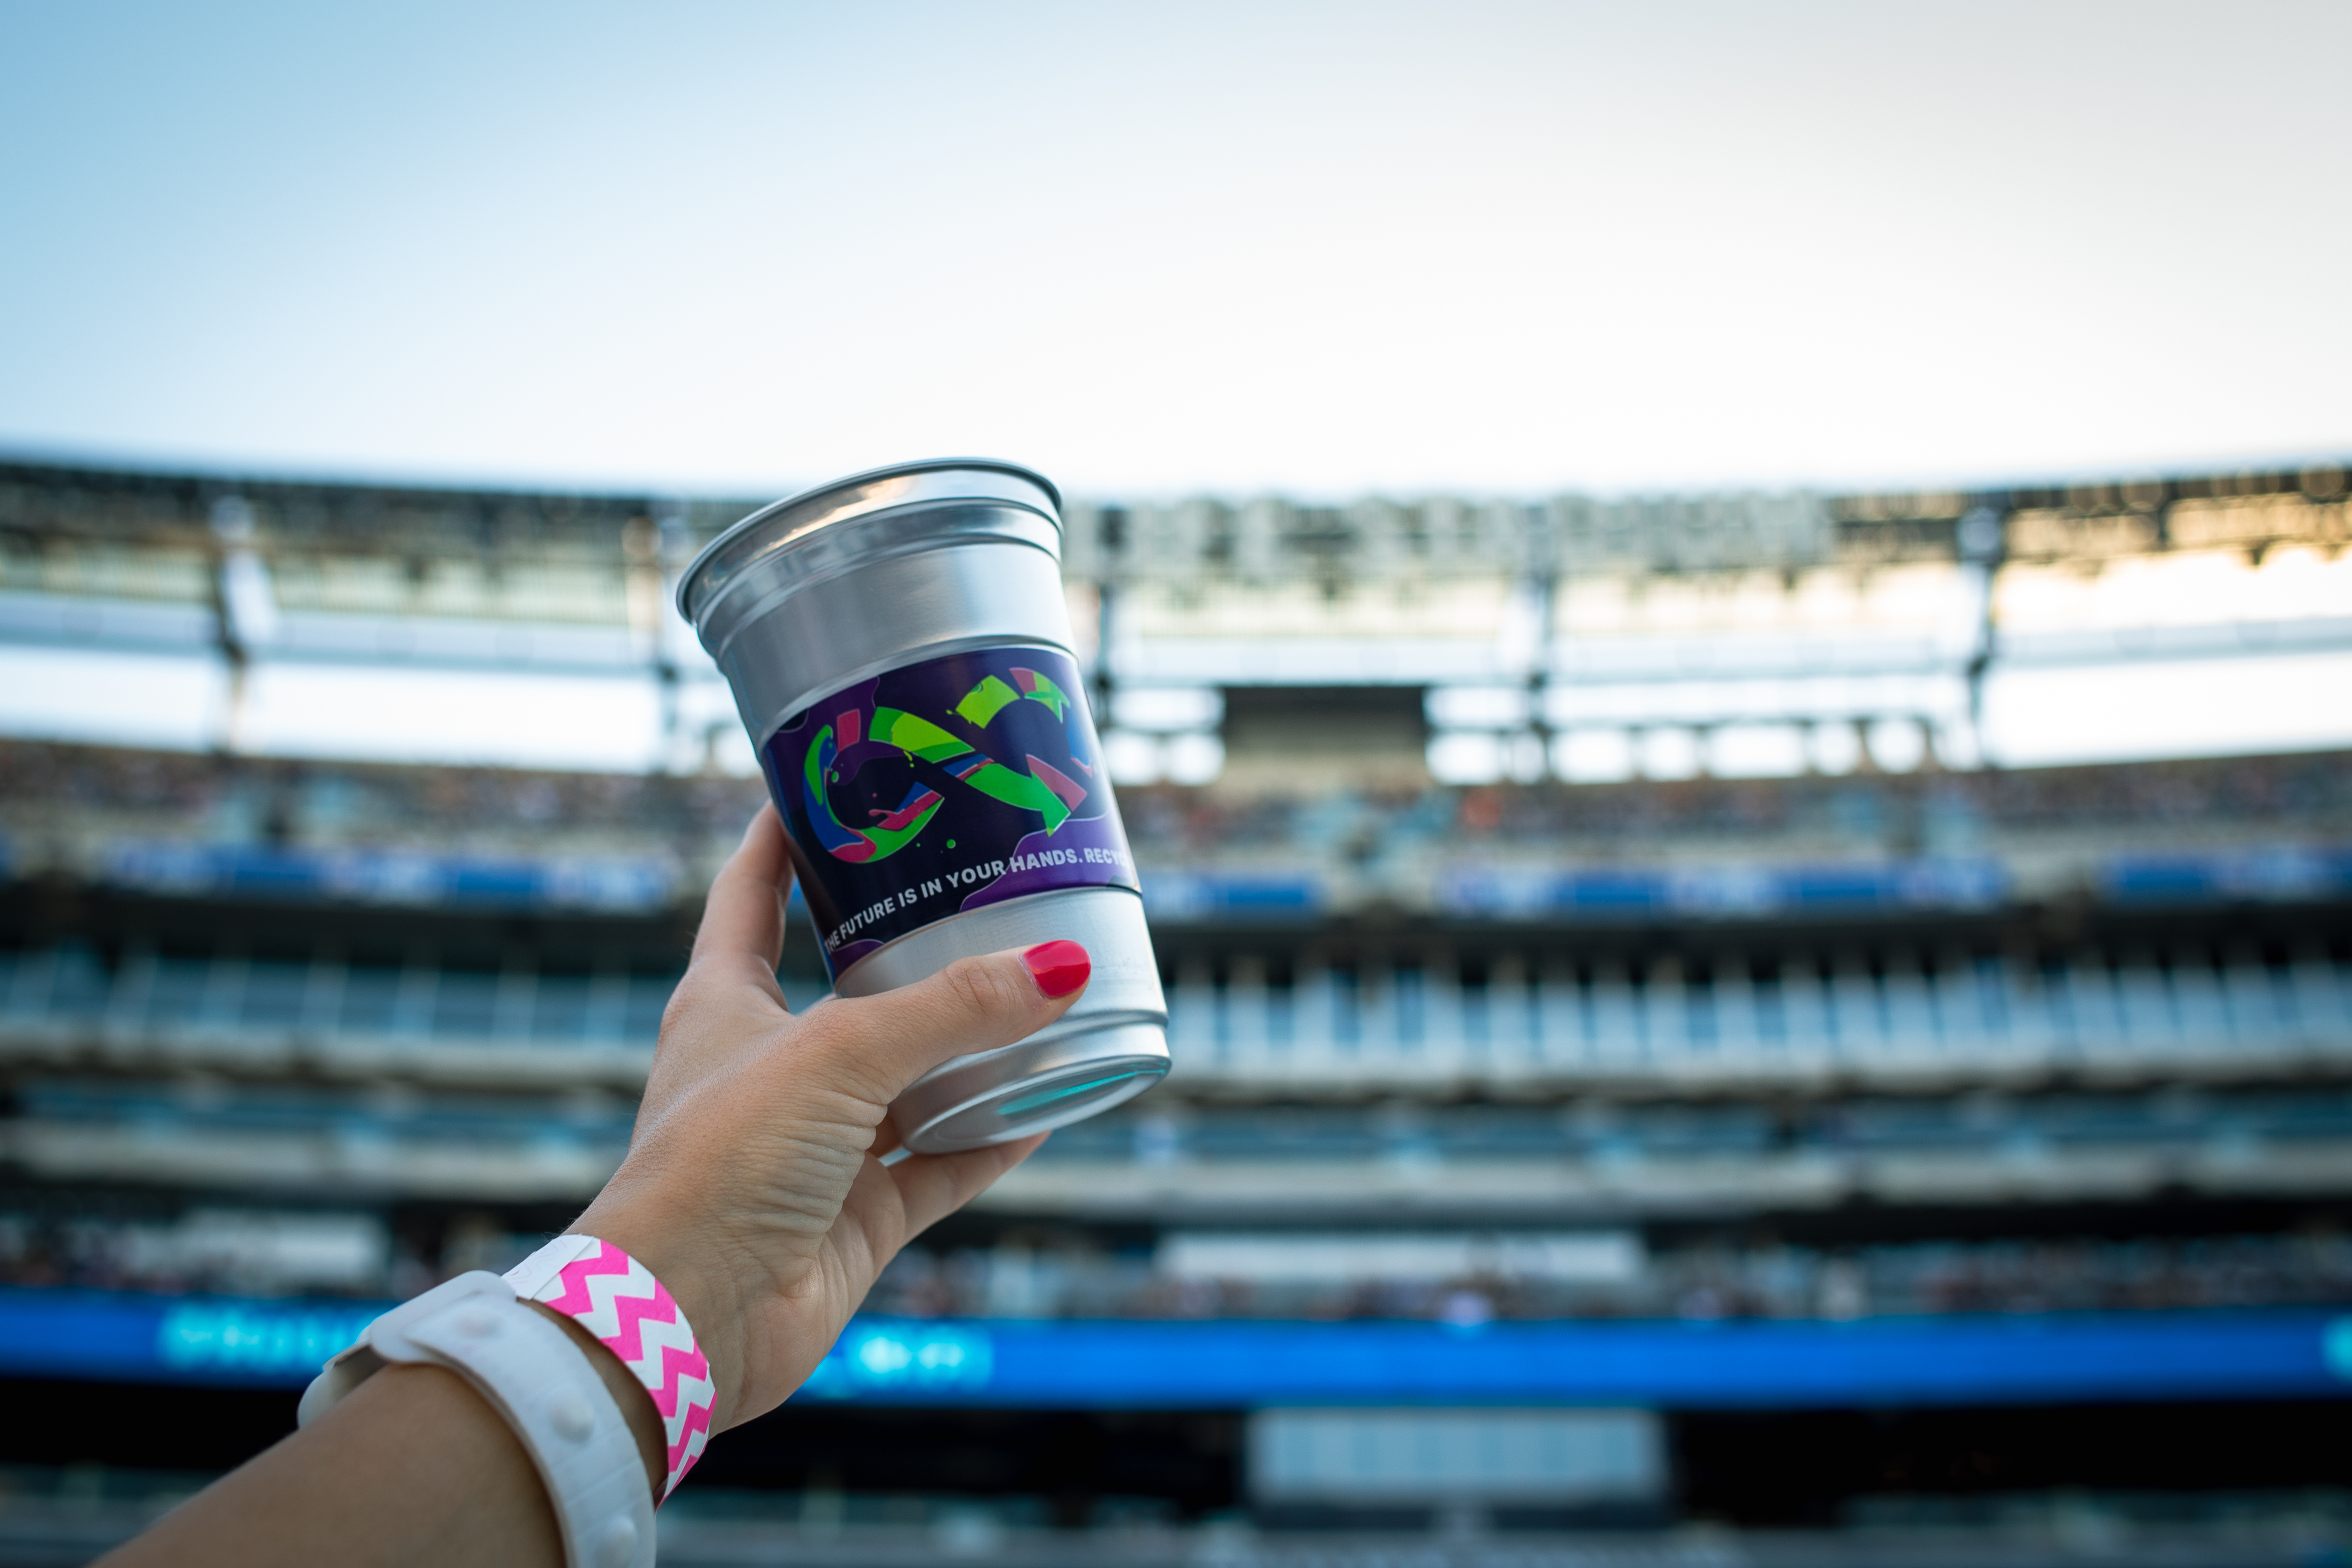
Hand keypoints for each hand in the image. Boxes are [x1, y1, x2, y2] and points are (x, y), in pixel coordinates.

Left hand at [570, 805, 1085, 1432]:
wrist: (685, 1319)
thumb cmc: (721, 1162)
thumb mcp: (839, 1055)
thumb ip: (952, 1010)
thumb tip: (1059, 966)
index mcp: (726, 1003)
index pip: (753, 892)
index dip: (789, 834)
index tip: (838, 782)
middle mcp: (771, 1065)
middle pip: (854, 983)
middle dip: (919, 942)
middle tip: (988, 887)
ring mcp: (817, 1144)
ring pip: (913, 1077)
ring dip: (976, 1046)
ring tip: (1049, 994)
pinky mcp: (857, 1215)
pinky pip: (944, 1163)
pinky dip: (997, 1137)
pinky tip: (1053, 1105)